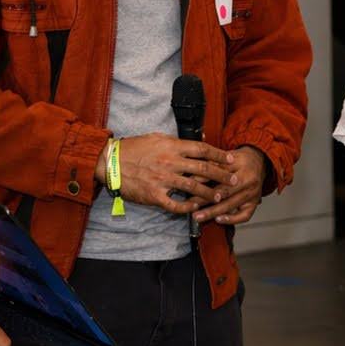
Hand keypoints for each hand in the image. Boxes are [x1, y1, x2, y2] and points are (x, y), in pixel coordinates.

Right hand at [111, 133, 234, 215]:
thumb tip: (196, 139)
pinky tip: (195, 207)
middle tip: (234, 180)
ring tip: (220, 197)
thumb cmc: (133, 149)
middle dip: (222, 175)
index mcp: (171, 146)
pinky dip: (187, 207)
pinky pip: (175, 204)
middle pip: (203, 169)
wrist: (110, 162)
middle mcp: (170, 162)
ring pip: (193, 188)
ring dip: (210, 193)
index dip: (219, 155)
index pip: (202, 149)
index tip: (231, 159)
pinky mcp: (154, 194)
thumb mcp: (156, 137)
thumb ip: (176, 141)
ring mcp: (163, 179)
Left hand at [194, 147, 266, 225]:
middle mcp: (250, 184)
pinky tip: (219, 220)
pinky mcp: (254, 204)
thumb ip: (211, 166)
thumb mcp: (226, 157)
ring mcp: (253, 195)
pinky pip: (244, 216)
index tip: (191, 191)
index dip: (206, 187)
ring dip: (214, 213)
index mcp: (244, 170)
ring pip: (232, 207)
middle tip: (192, 209)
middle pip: (226, 196)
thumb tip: (193, 177)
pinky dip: (231, 220)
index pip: (222, 181)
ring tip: (199, 216)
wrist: (258, 162)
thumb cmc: (241, 159)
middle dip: (206, 204)